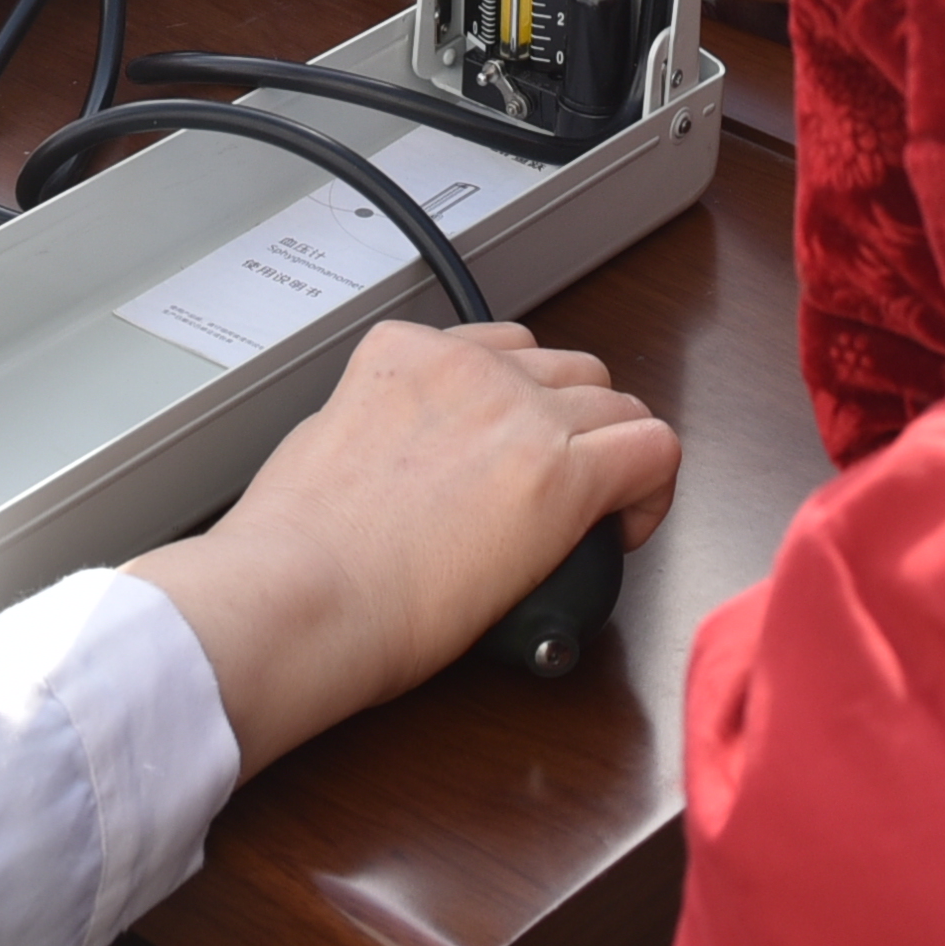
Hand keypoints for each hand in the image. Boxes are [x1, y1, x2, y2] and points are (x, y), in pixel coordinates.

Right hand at [135, 322, 680, 771]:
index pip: (499, 349)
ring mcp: (521, 416)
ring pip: (618, 405)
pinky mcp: (563, 479)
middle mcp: (471, 369)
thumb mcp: (319, 447)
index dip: (520, 404)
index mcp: (403, 354)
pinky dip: (651, 490)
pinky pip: (653, 452)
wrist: (299, 595)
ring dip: (613, 453)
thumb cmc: (291, 553)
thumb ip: (373, 431)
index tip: (512, 447)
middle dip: (573, 426)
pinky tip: (622, 529)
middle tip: (557, 487)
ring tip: (595, 515)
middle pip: (566, 371)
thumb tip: (398, 463)